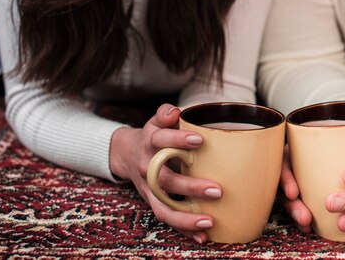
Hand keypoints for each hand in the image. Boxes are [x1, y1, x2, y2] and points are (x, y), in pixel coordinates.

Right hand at [109, 103, 221, 243]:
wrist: (127, 154)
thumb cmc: (153, 135)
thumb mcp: (156, 120)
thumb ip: (166, 113)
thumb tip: (177, 111)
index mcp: (150, 142)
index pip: (161, 139)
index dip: (178, 139)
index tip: (199, 140)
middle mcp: (147, 167)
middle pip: (165, 180)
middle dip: (190, 187)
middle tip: (217, 190)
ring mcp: (148, 188)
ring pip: (163, 207)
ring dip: (186, 216)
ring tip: (209, 220)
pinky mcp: (152, 202)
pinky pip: (167, 218)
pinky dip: (184, 229)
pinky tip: (203, 235)